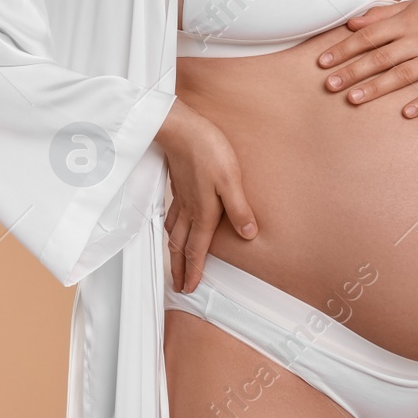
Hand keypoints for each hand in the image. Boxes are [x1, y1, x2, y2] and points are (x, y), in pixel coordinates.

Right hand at [155, 100, 258, 293]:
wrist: (180, 128)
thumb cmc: (207, 150)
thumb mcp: (231, 180)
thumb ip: (239, 209)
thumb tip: (249, 235)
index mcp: (202, 213)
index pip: (197, 249)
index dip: (195, 270)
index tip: (191, 288)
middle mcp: (188, 210)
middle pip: (180, 246)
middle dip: (179, 268)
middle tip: (178, 286)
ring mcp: (180, 198)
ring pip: (173, 233)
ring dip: (173, 252)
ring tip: (173, 263)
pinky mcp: (177, 185)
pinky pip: (170, 216)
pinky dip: (169, 230)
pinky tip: (170, 227)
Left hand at [317, 0, 417, 117]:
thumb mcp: (414, 10)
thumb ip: (382, 14)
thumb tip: (351, 22)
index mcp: (409, 21)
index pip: (370, 35)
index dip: (345, 48)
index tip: (322, 62)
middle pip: (382, 56)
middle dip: (354, 71)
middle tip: (329, 85)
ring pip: (405, 74)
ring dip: (378, 87)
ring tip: (353, 100)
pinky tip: (406, 114)